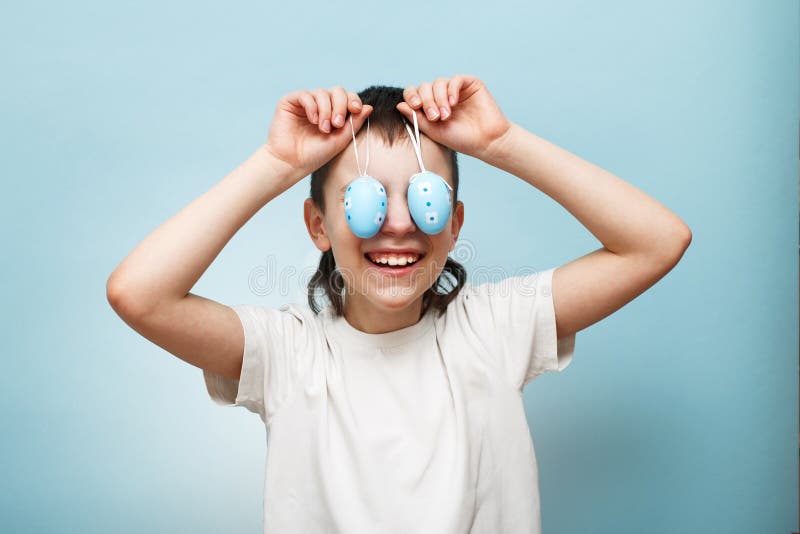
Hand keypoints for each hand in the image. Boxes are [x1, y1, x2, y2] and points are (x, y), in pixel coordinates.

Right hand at [263, 86, 372, 177]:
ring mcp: (306, 102)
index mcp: (334, 113)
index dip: (353, 100)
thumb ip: (354, 123)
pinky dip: (312, 106)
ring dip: (326, 110)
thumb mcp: (340, 140)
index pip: (348, 98)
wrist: (291, 163)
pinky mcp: (290, 102)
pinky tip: (313, 120)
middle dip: (340, 106)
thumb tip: (369, 107)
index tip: (356, 110)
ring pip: (322, 93)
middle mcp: (321, 105)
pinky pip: (305, 95)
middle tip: (337, 124)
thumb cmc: (315, 155)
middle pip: (337, 91)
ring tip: (323, 128)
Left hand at [395, 74, 512, 161]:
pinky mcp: (470, 84)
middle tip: (435, 117)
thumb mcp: (434, 131)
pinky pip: (455, 80)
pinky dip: (451, 90)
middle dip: (427, 101)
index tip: (415, 106)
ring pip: (438, 83)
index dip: (411, 96)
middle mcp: (441, 95)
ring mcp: (455, 89)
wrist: (486, 141)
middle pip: (425, 87)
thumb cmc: (461, 139)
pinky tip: (453, 103)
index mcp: (431, 106)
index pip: (415, 94)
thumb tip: (400, 105)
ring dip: (439, 98)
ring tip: (446, 115)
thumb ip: (417, 118)